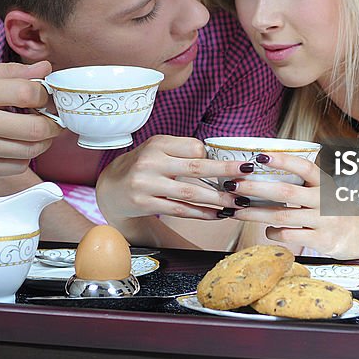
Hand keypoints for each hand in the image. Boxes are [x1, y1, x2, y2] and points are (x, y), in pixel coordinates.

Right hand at [0, 60, 61, 180]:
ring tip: (38, 130)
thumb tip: (45, 68)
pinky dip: (25, 155)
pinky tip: (18, 145)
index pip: (26, 92)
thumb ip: (7, 71)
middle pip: (36, 127)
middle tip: (51, 117)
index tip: (42, 94)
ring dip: (43, 140)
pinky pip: (18, 166)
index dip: (43, 94)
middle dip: (53, 122)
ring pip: (31, 149)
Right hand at [95, 135, 254, 223]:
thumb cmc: (143, 166)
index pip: (192, 147)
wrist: (111, 188)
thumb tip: (217, 156)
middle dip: (224, 172)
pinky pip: (179, 210)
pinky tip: (217, 214)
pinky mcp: (144, 204)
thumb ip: (183, 150)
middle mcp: (150, 162)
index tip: (236, 163)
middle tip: (247, 173)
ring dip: (217, 199)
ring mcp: (146, 184)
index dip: (213, 156)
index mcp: (157, 144)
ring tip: (237, 202)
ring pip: (189, 193)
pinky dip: (200, 213)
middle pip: (194, 168)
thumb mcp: (158, 149)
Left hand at [227, 152, 358, 259]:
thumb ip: (307, 184)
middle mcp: (324, 200)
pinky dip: (274, 233)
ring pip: (282, 216)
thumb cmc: (342, 211)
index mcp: (326, 183)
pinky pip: (290, 236)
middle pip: (285, 192)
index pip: (303, 167)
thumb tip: (271, 170)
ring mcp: (323, 221)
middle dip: (255, 188)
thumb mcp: (330, 191)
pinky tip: (267, 230)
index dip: (282, 161)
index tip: (260, 155)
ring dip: (255, 213)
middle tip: (233, 185)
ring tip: (237, 210)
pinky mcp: (322, 240)